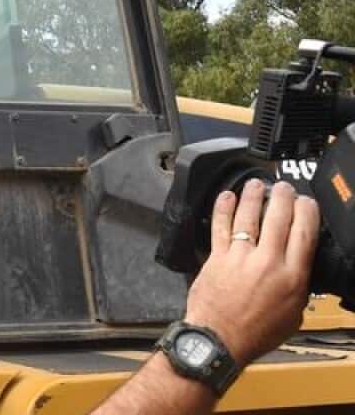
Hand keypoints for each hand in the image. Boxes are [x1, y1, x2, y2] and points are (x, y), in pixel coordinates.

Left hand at [184, 179, 319, 363]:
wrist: (220, 339)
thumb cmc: (257, 332)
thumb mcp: (293, 314)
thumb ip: (298, 288)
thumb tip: (300, 270)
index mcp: (292, 277)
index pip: (304, 233)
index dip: (307, 211)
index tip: (306, 202)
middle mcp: (267, 262)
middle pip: (278, 218)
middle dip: (283, 197)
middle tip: (283, 187)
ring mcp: (240, 257)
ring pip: (248, 217)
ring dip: (253, 196)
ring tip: (256, 184)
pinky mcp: (217, 257)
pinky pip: (220, 226)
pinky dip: (223, 208)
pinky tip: (226, 196)